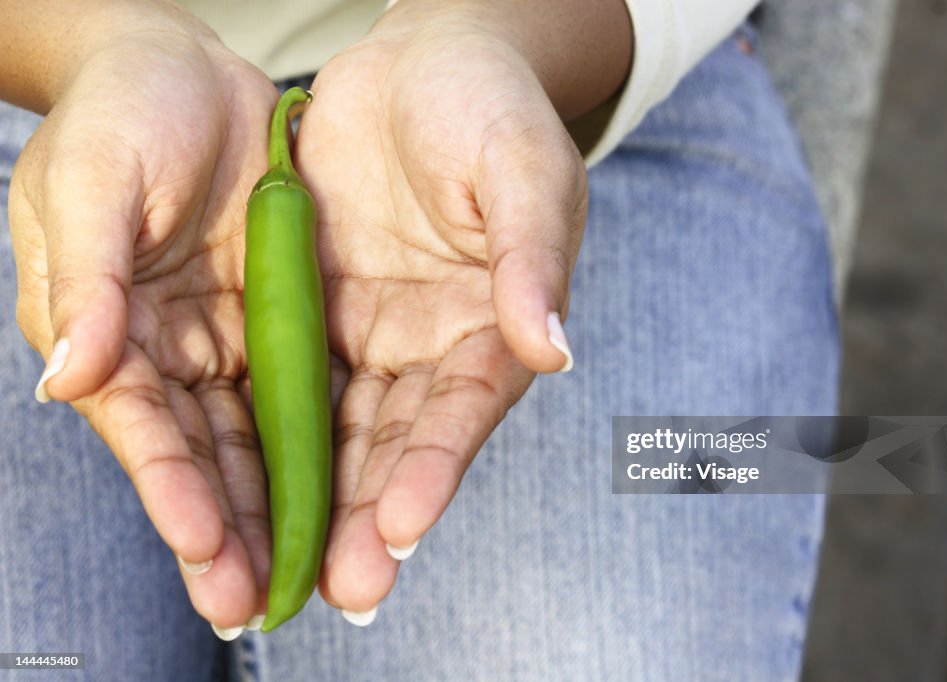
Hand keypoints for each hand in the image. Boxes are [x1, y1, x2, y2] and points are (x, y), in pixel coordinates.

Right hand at [8, 11, 279, 630]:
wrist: (190, 67)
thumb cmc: (122, 113)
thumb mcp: (92, 180)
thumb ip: (88, 278)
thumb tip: (72, 377)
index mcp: (108, 331)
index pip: (145, 429)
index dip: (176, 493)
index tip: (212, 551)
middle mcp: (169, 352)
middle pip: (206, 456)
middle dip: (234, 532)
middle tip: (267, 603)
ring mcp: (230, 339)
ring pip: (262, 438)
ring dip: (285, 508)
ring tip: (318, 577)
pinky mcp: (282, 317)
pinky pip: (309, 388)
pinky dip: (323, 441)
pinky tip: (349, 493)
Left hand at [299, 7, 590, 613]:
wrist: (425, 58)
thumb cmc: (490, 106)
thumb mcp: (522, 169)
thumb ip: (533, 256)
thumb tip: (553, 349)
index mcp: (496, 321)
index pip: (466, 408)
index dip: (436, 466)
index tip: (403, 525)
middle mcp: (435, 343)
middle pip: (402, 440)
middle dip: (374, 514)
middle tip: (345, 586)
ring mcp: (375, 331)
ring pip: (343, 427)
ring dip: (320, 498)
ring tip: (291, 567)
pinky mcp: (320, 309)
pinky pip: (290, 377)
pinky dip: (271, 433)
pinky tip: (245, 487)